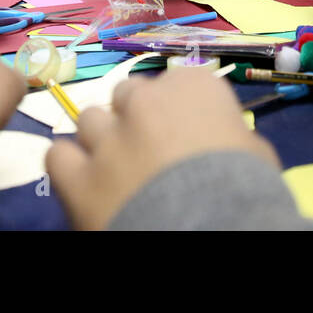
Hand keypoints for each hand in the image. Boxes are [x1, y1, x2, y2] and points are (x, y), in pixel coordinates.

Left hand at [46, 68, 278, 229]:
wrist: (211, 230)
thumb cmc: (246, 189)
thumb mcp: (254, 151)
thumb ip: (226, 131)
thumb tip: (219, 137)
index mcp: (192, 88)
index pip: (174, 83)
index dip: (175, 110)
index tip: (182, 133)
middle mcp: (144, 101)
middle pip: (127, 95)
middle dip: (134, 119)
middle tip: (148, 152)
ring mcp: (107, 137)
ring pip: (89, 120)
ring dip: (100, 140)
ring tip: (114, 169)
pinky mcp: (77, 176)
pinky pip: (57, 155)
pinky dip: (68, 166)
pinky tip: (82, 181)